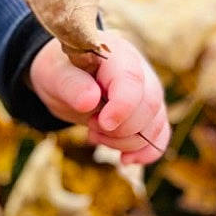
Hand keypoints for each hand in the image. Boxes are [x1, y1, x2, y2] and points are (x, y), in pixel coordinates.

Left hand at [29, 33, 169, 166]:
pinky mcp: (149, 114)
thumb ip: (71, 84)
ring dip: (124, 142)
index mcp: (118, 56)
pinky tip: (124, 159)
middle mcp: (142, 73)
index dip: (122, 107)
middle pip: (148, 107)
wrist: (67, 79)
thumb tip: (89, 100)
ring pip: (154, 126)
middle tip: (91, 124)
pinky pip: (160, 136)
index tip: (102, 124)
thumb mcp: (56, 75)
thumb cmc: (61, 72)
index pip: (132, 81)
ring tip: (96, 133)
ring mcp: (149, 94)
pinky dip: (145, 153)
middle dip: (118, 128)